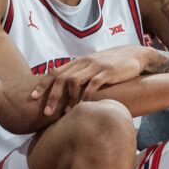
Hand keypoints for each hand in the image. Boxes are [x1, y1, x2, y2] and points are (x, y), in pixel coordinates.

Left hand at [30, 47, 145, 115]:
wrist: (136, 55)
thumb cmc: (111, 65)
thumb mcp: (91, 67)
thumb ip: (78, 75)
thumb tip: (61, 91)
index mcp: (77, 62)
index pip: (54, 72)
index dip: (42, 85)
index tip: (31, 98)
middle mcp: (83, 62)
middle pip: (60, 78)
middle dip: (51, 96)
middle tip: (46, 113)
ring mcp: (95, 66)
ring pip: (74, 81)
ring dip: (68, 98)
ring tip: (66, 112)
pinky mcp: (108, 72)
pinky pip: (93, 84)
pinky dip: (86, 95)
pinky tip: (83, 105)